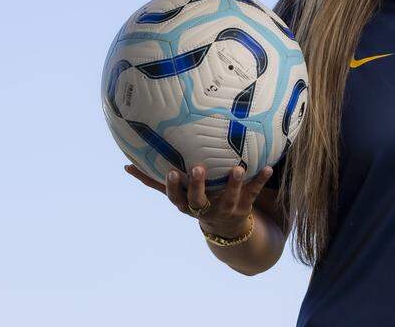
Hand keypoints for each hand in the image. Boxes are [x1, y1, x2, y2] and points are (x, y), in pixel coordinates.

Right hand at [124, 163, 272, 237]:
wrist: (227, 230)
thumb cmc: (197, 203)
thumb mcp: (178, 196)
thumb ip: (154, 181)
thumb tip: (126, 165)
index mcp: (188, 206)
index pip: (176, 198)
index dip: (173, 187)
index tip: (172, 172)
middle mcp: (206, 209)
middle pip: (199, 200)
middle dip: (198, 186)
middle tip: (198, 168)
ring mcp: (226, 208)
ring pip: (229, 197)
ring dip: (234, 183)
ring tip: (238, 167)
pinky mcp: (245, 205)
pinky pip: (254, 192)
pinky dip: (260, 180)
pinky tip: (268, 167)